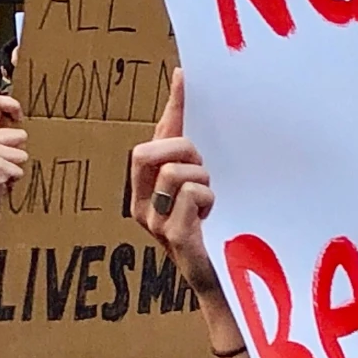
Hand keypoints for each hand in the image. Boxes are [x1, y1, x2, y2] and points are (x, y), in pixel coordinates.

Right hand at [129, 72, 219, 301]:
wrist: (216, 281)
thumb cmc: (206, 233)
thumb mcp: (197, 189)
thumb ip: (189, 155)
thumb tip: (193, 111)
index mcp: (144, 189)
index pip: (153, 139)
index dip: (172, 109)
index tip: (184, 76)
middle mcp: (141, 205)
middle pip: (151, 151)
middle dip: (185, 152)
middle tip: (203, 173)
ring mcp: (153, 222)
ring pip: (175, 172)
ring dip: (202, 181)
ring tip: (208, 202)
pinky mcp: (172, 235)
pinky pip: (190, 194)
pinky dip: (207, 199)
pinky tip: (209, 217)